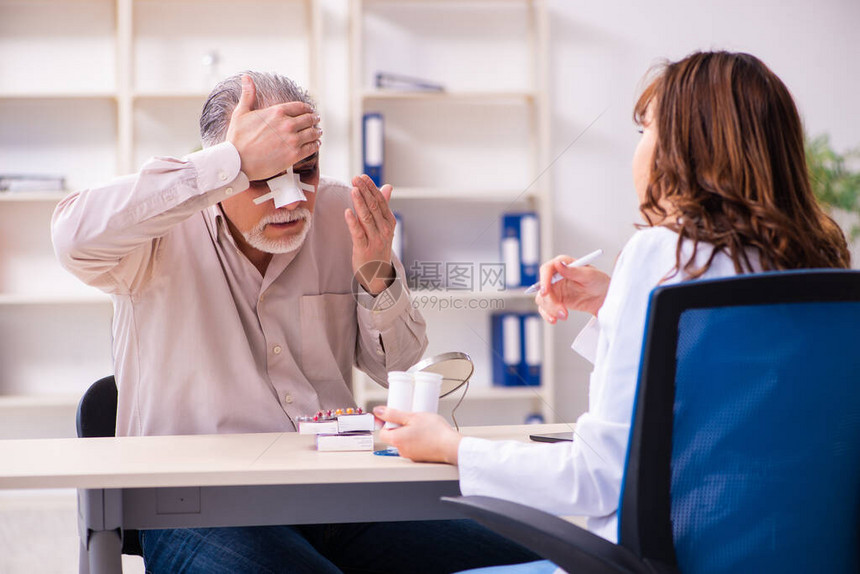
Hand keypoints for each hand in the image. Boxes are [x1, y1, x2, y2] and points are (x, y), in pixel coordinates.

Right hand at [226, 75, 320, 180]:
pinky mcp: (294, 155)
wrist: (238, 162)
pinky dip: (315, 145)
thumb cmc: (237, 138)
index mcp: (277, 112)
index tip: (310, 110)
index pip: (300, 107)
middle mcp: (287, 124)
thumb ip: (248, 95)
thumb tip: (246, 77)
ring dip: (317, 132)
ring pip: (313, 133)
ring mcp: (292, 140)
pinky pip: (312, 148)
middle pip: (309, 119)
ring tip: (318, 132)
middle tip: (316, 120)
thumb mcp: (241, 113)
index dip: (307, 108)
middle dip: (314, 119)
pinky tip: (316, 144)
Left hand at [344, 175, 396, 294]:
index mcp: (389, 222)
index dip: (371, 188)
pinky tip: (347, 212)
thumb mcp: (384, 226)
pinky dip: (353, 222)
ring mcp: (375, 240)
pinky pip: (358, 233)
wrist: (378, 274)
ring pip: (366, 218)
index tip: (362, 177)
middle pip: (374, 207)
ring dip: (360, 202)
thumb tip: (387, 186)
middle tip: (356, 178)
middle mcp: (384, 230)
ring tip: (353, 189)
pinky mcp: (364, 249)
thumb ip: (383, 206)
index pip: (380, 201)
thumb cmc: (378, 247)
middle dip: (364, 191)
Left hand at [374, 406, 461, 464]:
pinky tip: (428, 434)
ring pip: (405, 441)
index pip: (383, 432)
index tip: (396, 417)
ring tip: (423, 427)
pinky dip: (418, 440)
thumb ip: (393, 414)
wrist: (452, 446)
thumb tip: (378, 411)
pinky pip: (414, 446)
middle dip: (401, 427)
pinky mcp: (420, 457)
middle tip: (413, 420)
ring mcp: (411, 455)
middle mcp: (401, 450)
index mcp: (397, 440)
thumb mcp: (413, 416)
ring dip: (411, 433)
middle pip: (394, 436)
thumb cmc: (435, 432)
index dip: (388, 423)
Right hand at [535, 255, 610, 322]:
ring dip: (551, 309)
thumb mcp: (589, 275)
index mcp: (563, 264)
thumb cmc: (599, 282)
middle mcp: (556, 276)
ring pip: (542, 300)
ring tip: (564, 315)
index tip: (545, 291)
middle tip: (562, 310)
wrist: (603, 297)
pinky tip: (554, 319)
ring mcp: (555, 289)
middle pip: (542, 287)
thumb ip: (573, 270)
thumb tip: (559, 264)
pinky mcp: (555, 301)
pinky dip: (548, 315)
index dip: (543, 280)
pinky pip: (545, 308)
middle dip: (550, 301)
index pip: (547, 269)